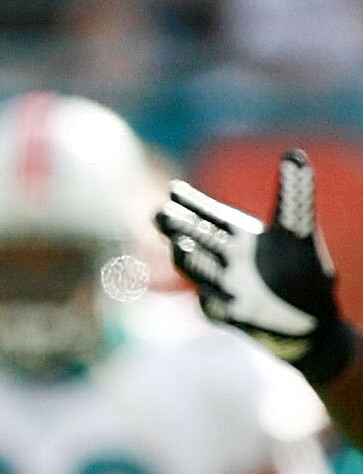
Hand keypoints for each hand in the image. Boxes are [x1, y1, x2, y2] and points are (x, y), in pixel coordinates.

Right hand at [156, 152, 357, 388]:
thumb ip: (294, 194)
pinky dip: (212, 305)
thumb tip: (295, 154)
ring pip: (201, 273)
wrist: (313, 319)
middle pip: (197, 240)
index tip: (173, 188)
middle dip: (178, 228)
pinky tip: (208, 298)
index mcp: (240, 236)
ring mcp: (228, 289)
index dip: (192, 203)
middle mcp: (228, 261)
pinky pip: (219, 311)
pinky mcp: (237, 318)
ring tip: (179, 247)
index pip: (210, 216)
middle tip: (160, 214)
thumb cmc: (304, 270)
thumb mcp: (298, 229)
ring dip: (189, 262)